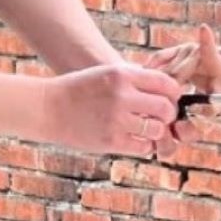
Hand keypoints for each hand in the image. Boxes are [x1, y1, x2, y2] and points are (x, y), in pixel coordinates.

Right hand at [45, 63, 182, 156]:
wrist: (47, 107)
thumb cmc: (78, 89)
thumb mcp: (105, 73)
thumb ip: (133, 78)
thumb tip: (164, 86)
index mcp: (122, 74)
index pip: (165, 83)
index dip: (173, 93)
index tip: (169, 98)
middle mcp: (121, 95)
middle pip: (166, 107)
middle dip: (169, 114)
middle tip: (162, 117)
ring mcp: (116, 119)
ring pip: (157, 129)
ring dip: (156, 131)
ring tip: (148, 129)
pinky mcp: (110, 141)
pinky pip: (143, 147)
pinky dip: (144, 145)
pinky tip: (136, 140)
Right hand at [143, 26, 220, 151]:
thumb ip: (208, 110)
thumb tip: (190, 118)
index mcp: (212, 60)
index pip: (209, 48)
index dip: (206, 39)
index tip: (204, 28)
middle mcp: (196, 50)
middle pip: (176, 72)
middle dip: (169, 90)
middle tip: (164, 109)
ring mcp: (183, 49)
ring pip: (164, 70)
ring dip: (159, 85)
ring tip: (157, 101)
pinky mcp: (172, 51)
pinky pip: (157, 61)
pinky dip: (150, 72)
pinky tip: (143, 84)